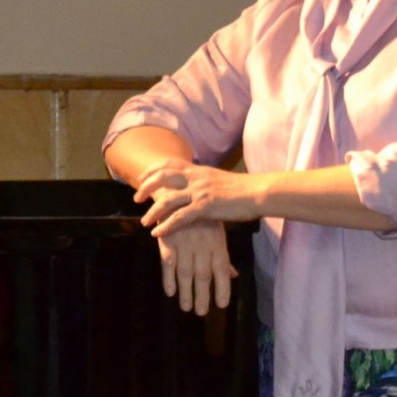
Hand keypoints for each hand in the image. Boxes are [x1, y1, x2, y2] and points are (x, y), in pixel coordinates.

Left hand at [135, 163, 261, 235]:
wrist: (259, 192)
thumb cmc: (245, 189)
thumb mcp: (221, 180)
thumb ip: (206, 182)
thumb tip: (199, 186)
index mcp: (200, 170)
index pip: (171, 164)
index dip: (153, 170)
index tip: (142, 177)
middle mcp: (197, 178)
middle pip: (163, 177)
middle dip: (146, 187)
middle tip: (137, 198)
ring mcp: (200, 192)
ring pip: (167, 199)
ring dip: (152, 211)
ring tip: (144, 221)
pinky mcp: (206, 206)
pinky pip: (179, 217)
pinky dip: (165, 225)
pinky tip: (157, 233)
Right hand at [155, 221, 236, 314]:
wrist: (179, 196)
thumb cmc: (202, 219)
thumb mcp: (217, 235)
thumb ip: (222, 257)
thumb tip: (233, 276)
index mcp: (217, 244)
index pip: (222, 270)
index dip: (222, 288)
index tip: (222, 305)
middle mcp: (202, 246)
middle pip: (203, 275)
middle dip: (203, 295)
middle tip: (201, 312)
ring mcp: (185, 243)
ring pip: (186, 272)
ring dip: (186, 292)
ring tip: (186, 308)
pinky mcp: (167, 240)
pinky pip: (168, 262)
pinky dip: (168, 277)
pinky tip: (170, 292)